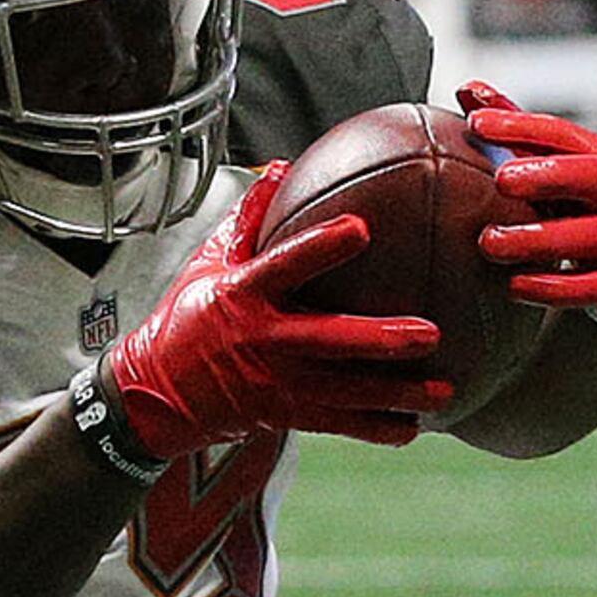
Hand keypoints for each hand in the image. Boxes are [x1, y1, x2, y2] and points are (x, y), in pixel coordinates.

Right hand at [95, 165, 447, 458]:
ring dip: (395, 393)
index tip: (361, 228)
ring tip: (442, 391)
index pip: (284, 266)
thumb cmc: (186, 321)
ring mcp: (276, 384)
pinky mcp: (283, 415)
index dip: (321, 248)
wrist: (155, 394)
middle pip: (329, 340)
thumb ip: (249, 219)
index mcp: (243, 296)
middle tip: (429, 333)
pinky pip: (337, 425)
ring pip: (345, 392)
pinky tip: (413, 427)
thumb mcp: (208, 264)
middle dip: (379, 339)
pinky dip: (375, 428)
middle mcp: (263, 342)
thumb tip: (281, 168)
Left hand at [454, 83, 596, 335]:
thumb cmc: (588, 210)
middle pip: (593, 176)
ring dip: (536, 239)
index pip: (565, 135)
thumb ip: (518, 135)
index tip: (476, 123)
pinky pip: (588, 288)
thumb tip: (467, 89)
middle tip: (500, 178)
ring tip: (489, 242)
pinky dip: (550, 287)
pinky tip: (514, 285)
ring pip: (590, 236)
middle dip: (547, 174)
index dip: (521, 126)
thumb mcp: (563, 171)